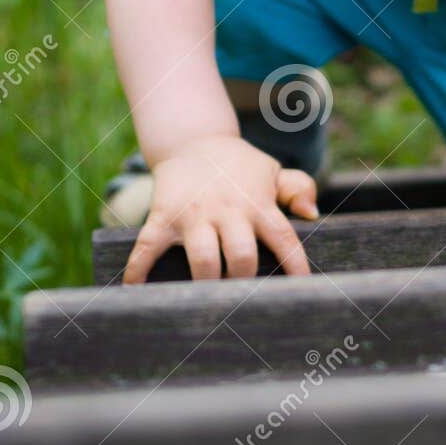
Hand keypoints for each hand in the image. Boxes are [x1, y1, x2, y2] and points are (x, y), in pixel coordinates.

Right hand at [123, 134, 318, 282]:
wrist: (194, 142)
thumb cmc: (239, 168)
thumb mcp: (272, 172)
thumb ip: (298, 189)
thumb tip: (311, 213)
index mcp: (258, 204)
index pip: (283, 238)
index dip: (294, 265)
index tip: (301, 289)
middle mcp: (227, 211)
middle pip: (241, 255)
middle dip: (243, 281)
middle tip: (242, 300)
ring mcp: (193, 215)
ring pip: (202, 257)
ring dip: (205, 283)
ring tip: (207, 302)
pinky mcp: (163, 216)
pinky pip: (148, 246)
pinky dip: (138, 269)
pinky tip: (134, 290)